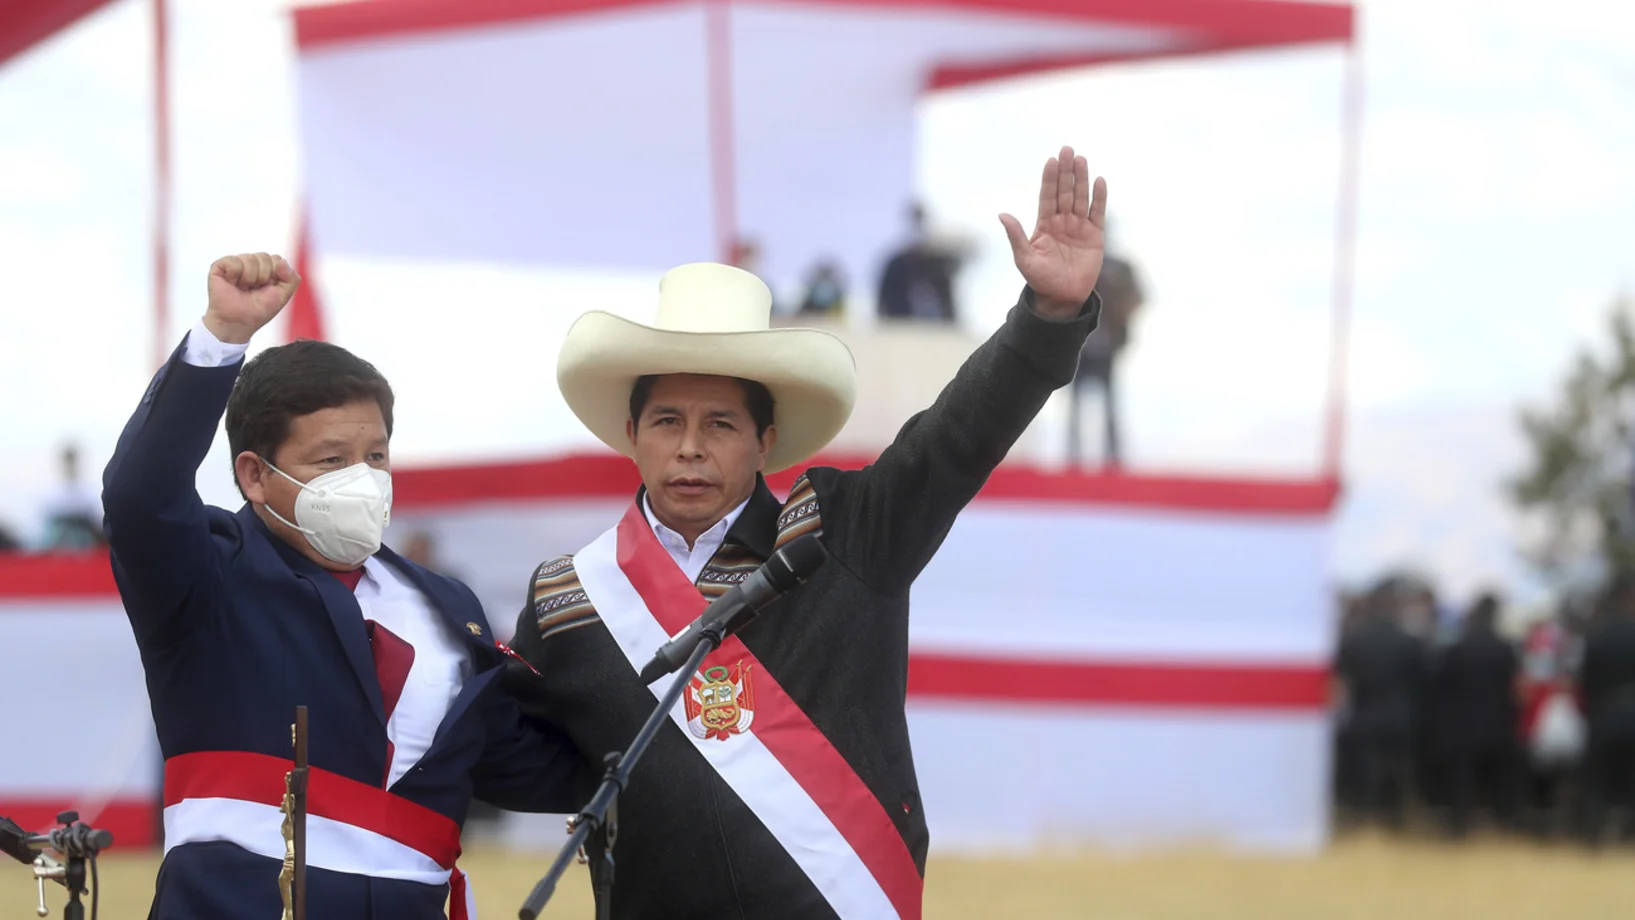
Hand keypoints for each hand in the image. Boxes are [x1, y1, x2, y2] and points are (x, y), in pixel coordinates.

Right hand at [204, 253, 300, 343]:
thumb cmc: (258, 311)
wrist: (238, 322)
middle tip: (253, 290)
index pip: (277, 259)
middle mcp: (252, 264)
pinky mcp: (220, 266)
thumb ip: (292, 279)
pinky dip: (234, 275)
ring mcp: (236, 264)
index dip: (275, 275)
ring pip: (250, 258)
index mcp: (267, 269)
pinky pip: (233, 261)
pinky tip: (231, 284)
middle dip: (263, 277)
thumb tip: (282, 262)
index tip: (268, 288)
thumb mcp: (282, 296)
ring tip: (242, 288)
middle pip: (264, 257)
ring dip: (249, 278)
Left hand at [999, 146, 1106, 317]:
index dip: (1049, 179)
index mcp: (1044, 224)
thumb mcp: (1024, 258)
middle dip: (1066, 171)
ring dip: (1081, 179)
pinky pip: (1097, 212)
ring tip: (1081, 159)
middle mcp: (1062, 221)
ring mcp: (1079, 227)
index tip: (1051, 160)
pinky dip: (1099, 198)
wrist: (1061, 298)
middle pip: (1064, 191)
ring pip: (1080, 197)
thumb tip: (1002, 215)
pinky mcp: (1095, 236)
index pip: (1047, 196)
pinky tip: (1099, 181)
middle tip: (1067, 149)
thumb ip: (1016, 236)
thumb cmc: (1040, 280)